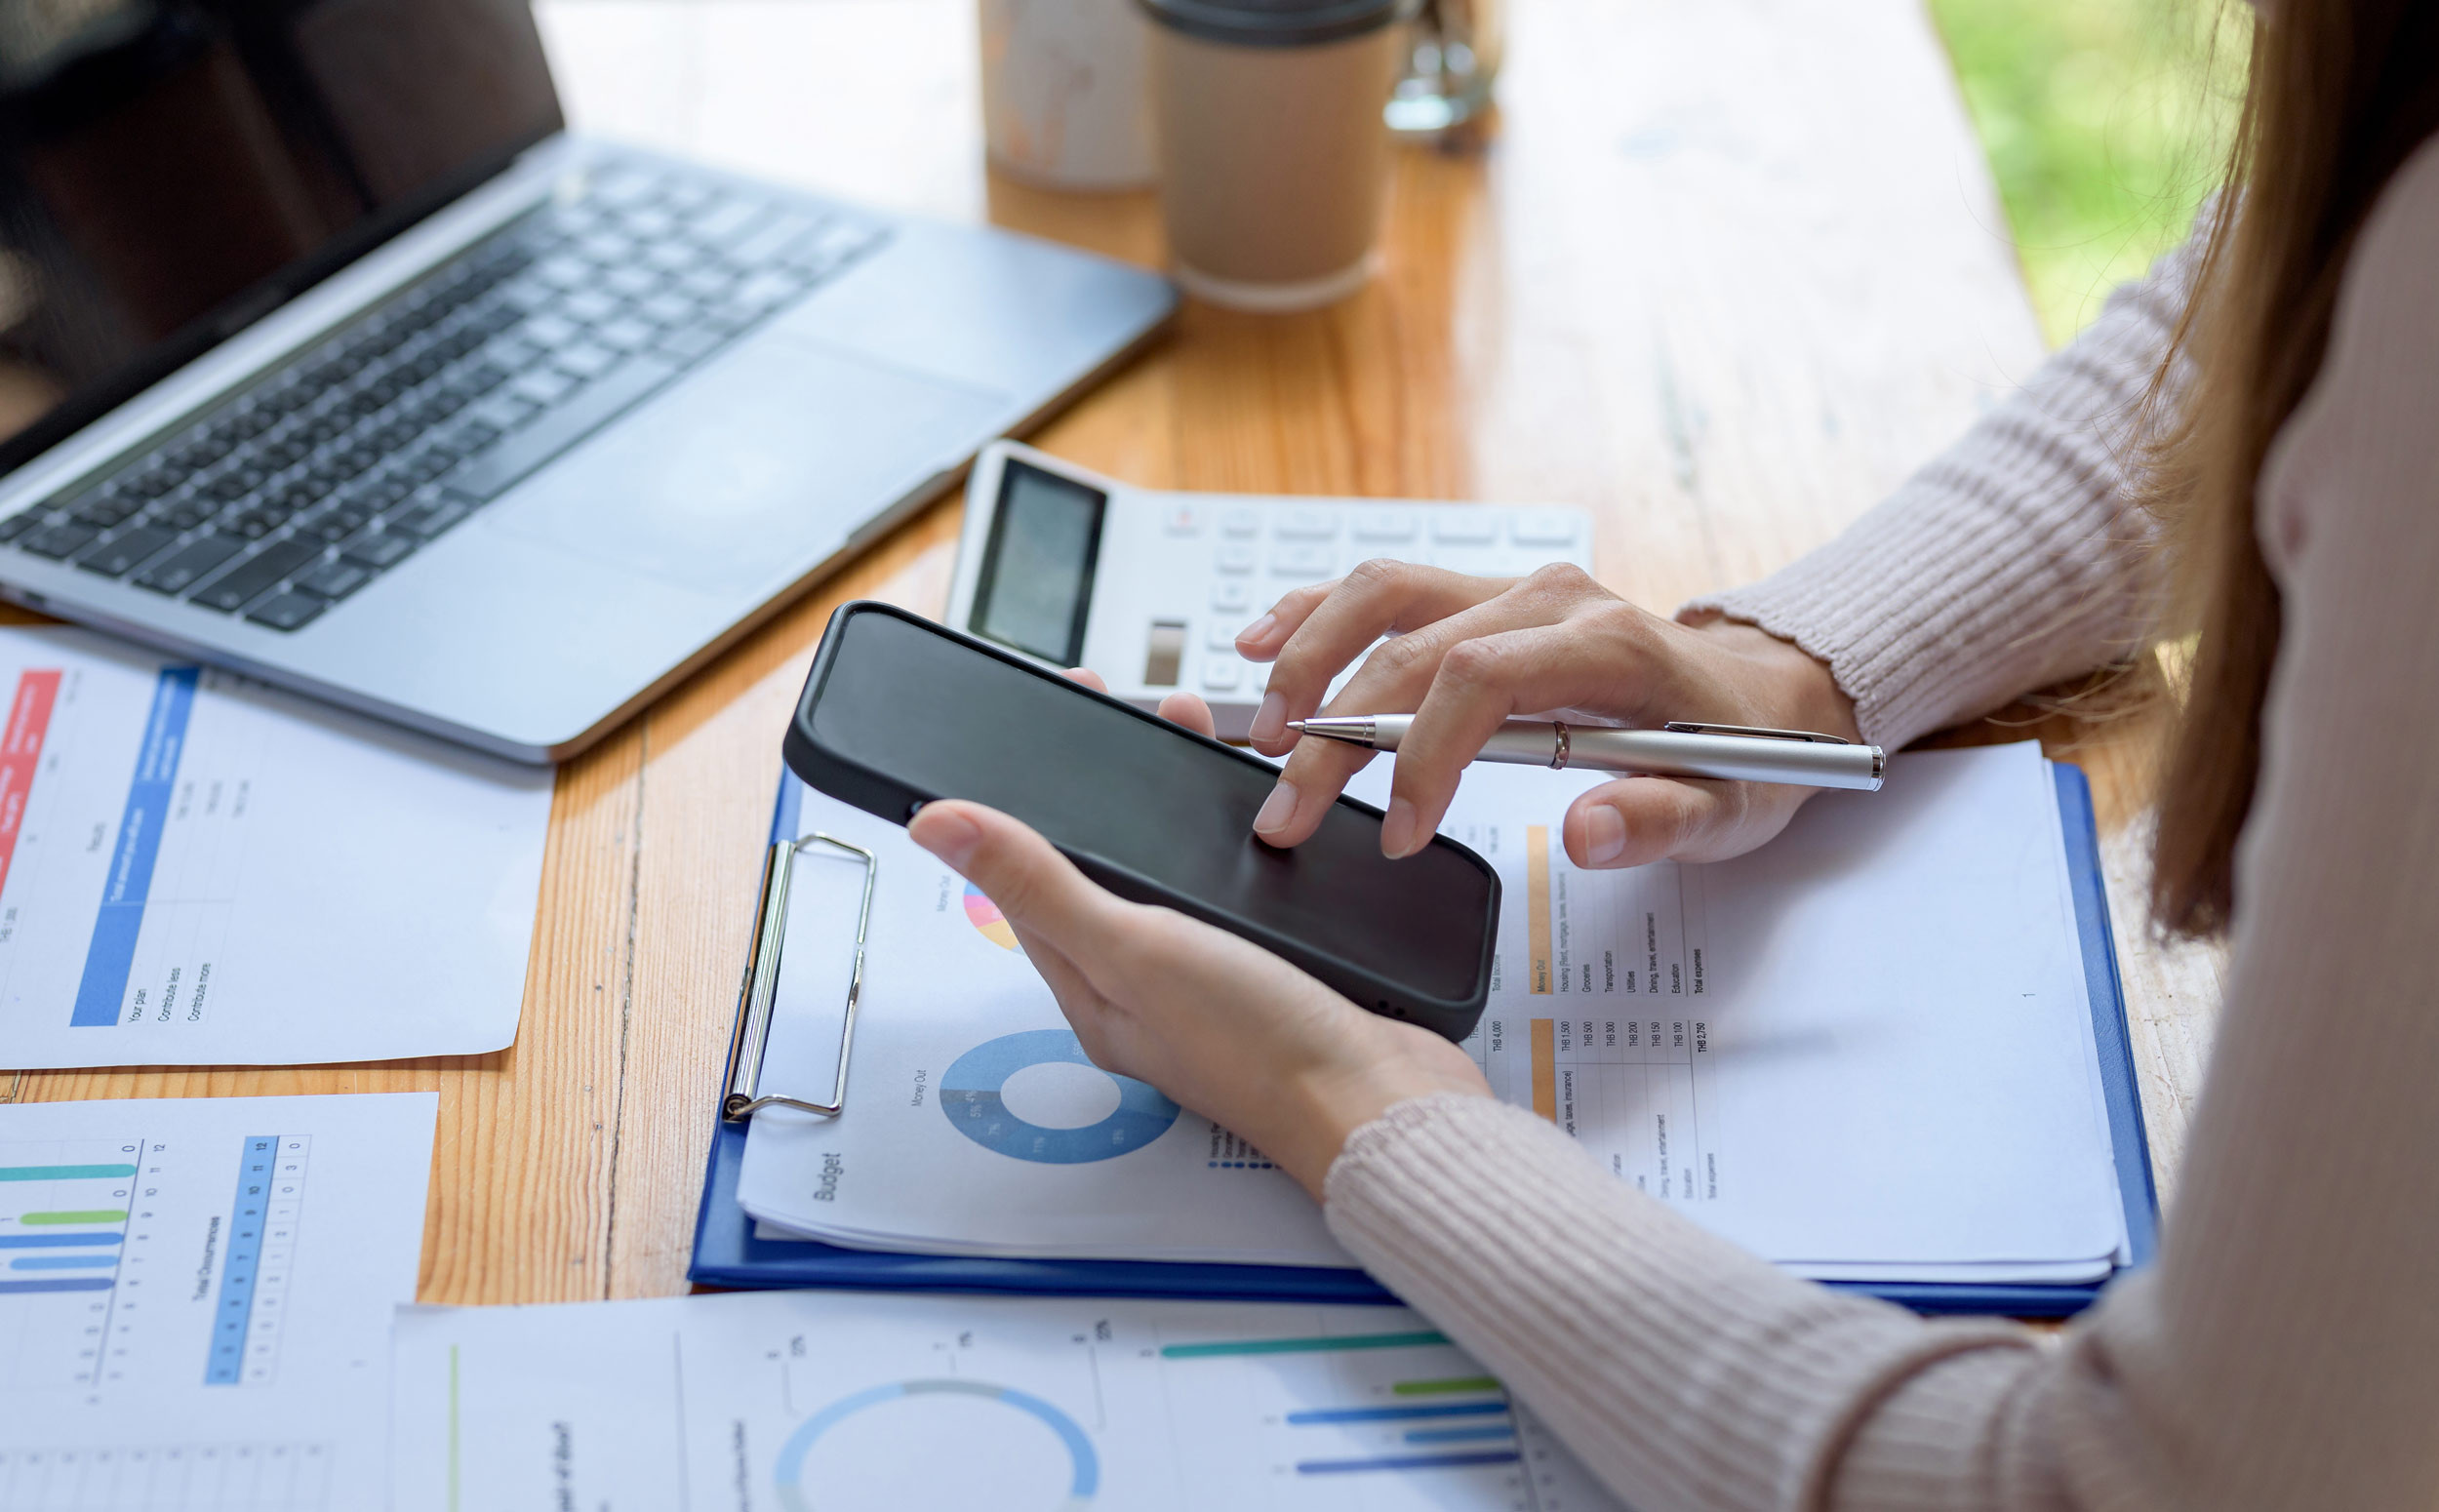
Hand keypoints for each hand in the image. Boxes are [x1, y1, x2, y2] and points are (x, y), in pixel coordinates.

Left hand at [904, 670, 1491, 1195]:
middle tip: (1132, 708)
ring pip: (1178, 871)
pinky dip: (1243, 839)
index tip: (1050, 714)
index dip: (1028, 798)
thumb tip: (937, 823)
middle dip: (1114, 785)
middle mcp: (1145, 985)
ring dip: (1181, 802)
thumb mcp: (1134, 947)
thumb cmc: (1261, 1050)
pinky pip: (1241, 889)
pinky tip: (1268, 807)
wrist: (1386, 1106)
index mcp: (1092, 988)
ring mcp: (1214, 977)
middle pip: (1108, 867)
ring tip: (1199, 731)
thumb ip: (1040, 882)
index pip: (1033, 880)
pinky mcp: (1278, 969)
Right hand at [1234, 561, 1859, 866]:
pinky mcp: (1488, 596)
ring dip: (1309, 655)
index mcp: (1607, 643)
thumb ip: (1659, 822)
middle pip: (1411, 644)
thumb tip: (1584, 835)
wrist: (1764, 694)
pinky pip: (1391, 588)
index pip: (1477, 678)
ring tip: (1261, 730)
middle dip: (1335, 734)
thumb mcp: (1729, 809)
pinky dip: (1320, 612)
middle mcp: (1550, 598)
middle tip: (1288, 812)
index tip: (1398, 834)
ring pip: (1384, 592)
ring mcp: (1514, 587)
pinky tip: (1264, 645)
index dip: (1421, 756)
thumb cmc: (1743, 753)